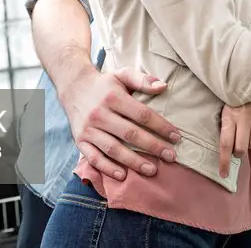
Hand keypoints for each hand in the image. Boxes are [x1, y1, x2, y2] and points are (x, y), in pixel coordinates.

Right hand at [60, 66, 181, 180]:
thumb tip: (164, 86)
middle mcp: (100, 114)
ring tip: (152, 170)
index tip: (176, 137)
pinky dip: (107, 168)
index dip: (161, 126)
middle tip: (171, 157)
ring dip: (134, 161)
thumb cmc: (104, 84)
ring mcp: (88, 129)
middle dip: (153, 147)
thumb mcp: (122, 74)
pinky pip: (93, 158)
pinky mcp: (80, 141)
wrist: (73, 87)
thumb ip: (143, 80)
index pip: (142, 114)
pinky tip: (123, 175)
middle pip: (130, 134)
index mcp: (113, 97)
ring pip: (113, 149)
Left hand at [218, 90, 250, 178]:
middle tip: (239, 147)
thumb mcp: (228, 104)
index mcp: (230, 115)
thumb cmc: (239, 92)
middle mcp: (245, 117)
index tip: (224, 174)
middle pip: (242, 148)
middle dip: (239, 152)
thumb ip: (228, 124)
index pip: (226, 144)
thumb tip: (227, 148)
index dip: (224, 161)